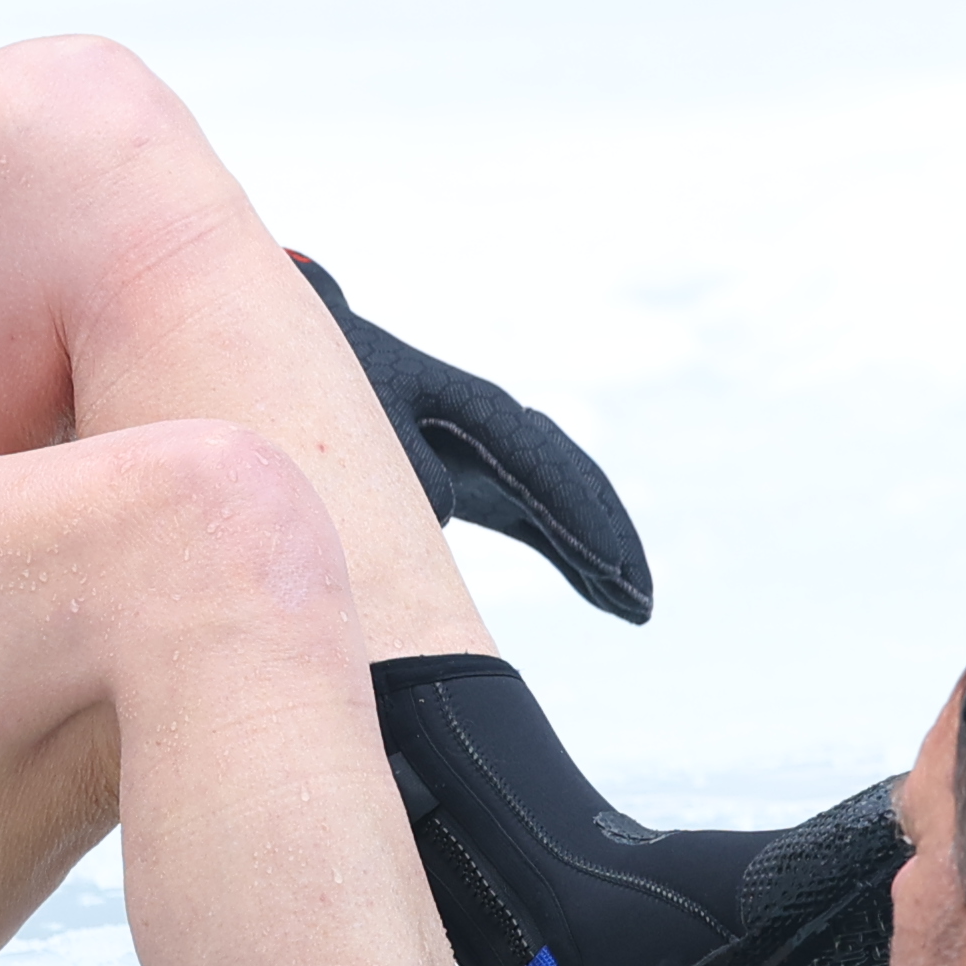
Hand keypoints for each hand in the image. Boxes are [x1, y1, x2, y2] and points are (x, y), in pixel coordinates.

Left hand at [297, 251, 654, 623]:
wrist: (325, 355)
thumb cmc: (343, 384)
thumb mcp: (366, 415)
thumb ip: (405, 460)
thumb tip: (444, 510)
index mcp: (481, 408)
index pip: (545, 466)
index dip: (578, 517)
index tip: (609, 565)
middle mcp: (505, 428)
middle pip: (575, 483)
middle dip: (611, 539)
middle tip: (640, 601)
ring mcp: (501, 455)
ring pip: (569, 504)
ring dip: (603, 552)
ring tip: (637, 610)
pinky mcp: (488, 479)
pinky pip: (543, 518)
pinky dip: (573, 554)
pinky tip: (601, 592)